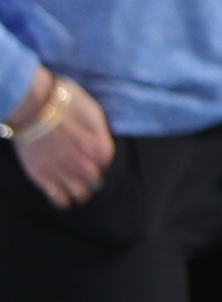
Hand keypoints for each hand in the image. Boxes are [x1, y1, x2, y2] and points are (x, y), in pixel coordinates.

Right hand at [11, 72, 109, 207]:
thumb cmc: (64, 102)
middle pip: (97, 181)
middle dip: (95, 178)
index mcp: (100, 149)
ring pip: (82, 194)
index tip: (98, 162)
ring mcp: (63, 172)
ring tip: (77, 185)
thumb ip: (102, 134)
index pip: (110, 166)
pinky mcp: (42, 177)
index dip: (105, 164)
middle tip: (87, 173)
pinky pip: (59, 199)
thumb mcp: (94, 112)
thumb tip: (105, 149)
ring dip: (82, 191)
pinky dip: (64, 199)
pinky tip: (64, 193)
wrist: (31, 104)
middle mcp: (84, 164)